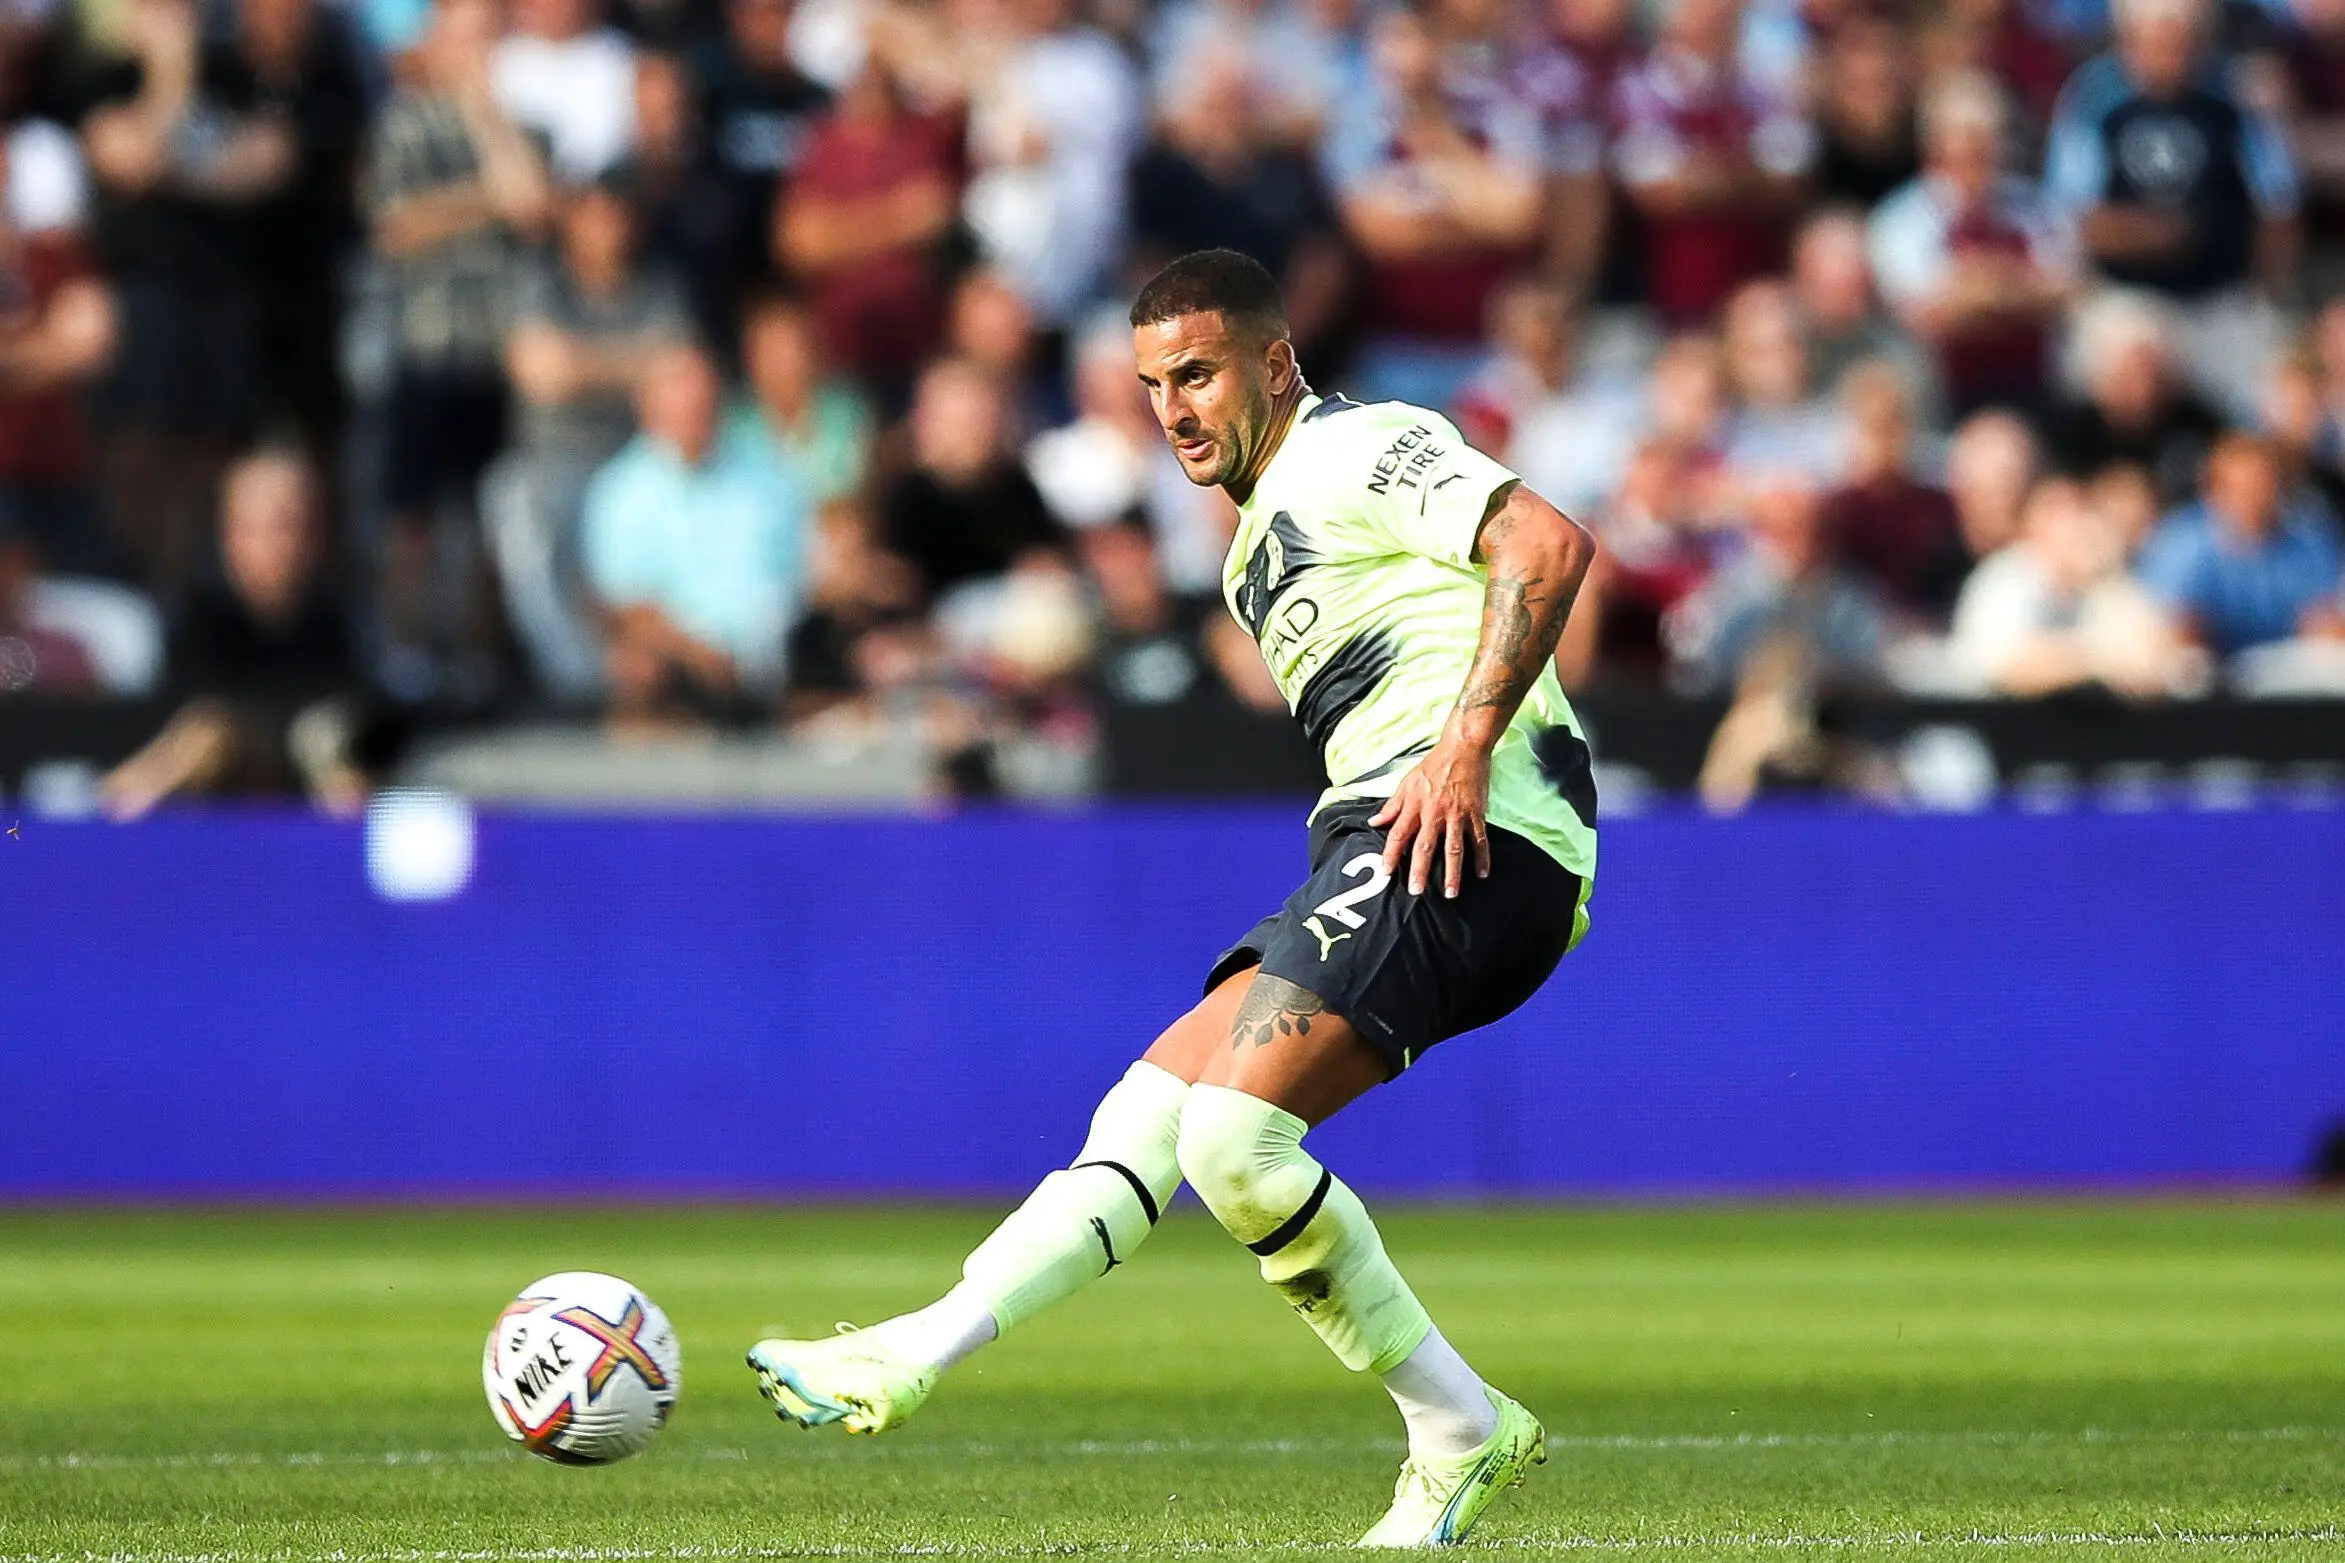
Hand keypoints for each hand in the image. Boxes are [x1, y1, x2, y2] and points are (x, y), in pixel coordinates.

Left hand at [1371, 738, 1492, 898]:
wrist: (1463, 749)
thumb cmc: (1433, 766)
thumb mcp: (1407, 783)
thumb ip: (1392, 806)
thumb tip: (1373, 823)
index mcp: (1415, 805)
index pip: (1398, 834)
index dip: (1390, 854)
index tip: (1385, 873)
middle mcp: (1434, 812)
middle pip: (1425, 846)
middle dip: (1420, 870)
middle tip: (1416, 892)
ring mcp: (1456, 814)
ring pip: (1453, 848)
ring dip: (1452, 872)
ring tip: (1450, 892)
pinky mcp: (1475, 813)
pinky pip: (1479, 839)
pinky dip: (1481, 857)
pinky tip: (1482, 874)